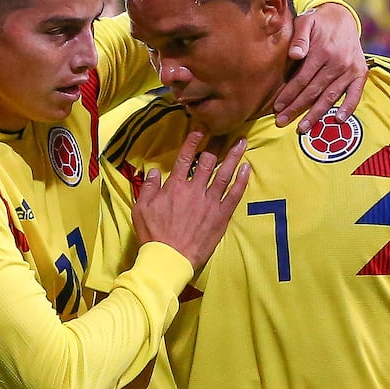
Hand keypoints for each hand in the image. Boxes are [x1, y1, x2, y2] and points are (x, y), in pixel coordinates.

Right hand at [132, 131, 250, 269]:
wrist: (170, 258)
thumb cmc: (154, 235)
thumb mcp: (141, 209)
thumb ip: (148, 187)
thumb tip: (153, 171)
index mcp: (175, 186)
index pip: (184, 158)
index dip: (192, 141)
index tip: (199, 130)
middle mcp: (194, 190)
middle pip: (207, 162)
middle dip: (217, 145)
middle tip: (225, 134)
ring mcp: (210, 202)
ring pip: (224, 173)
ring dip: (234, 156)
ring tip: (242, 143)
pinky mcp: (221, 216)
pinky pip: (234, 194)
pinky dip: (242, 180)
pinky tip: (247, 168)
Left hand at [275, 2, 366, 132]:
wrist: (342, 16)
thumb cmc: (318, 22)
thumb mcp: (305, 22)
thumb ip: (299, 38)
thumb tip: (295, 55)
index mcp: (323, 51)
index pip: (302, 79)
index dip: (289, 94)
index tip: (277, 106)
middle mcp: (338, 62)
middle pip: (314, 91)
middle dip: (297, 107)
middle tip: (282, 121)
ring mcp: (350, 69)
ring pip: (330, 96)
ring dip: (317, 114)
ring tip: (303, 128)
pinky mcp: (360, 72)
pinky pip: (355, 94)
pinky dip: (349, 107)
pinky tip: (339, 120)